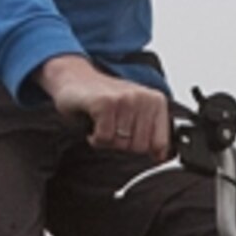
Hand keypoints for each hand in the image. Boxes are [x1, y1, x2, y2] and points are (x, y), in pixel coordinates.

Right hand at [38, 56, 173, 157]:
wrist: (74, 78)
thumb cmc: (104, 97)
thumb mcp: (135, 113)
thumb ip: (152, 133)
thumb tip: (161, 157)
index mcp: (156, 101)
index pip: (160, 144)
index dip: (142, 148)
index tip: (130, 137)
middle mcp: (143, 98)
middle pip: (139, 147)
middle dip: (122, 144)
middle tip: (112, 127)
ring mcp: (125, 99)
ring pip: (121, 144)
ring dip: (107, 140)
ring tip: (102, 123)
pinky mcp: (105, 103)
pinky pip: (105, 138)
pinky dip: (95, 138)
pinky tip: (93, 123)